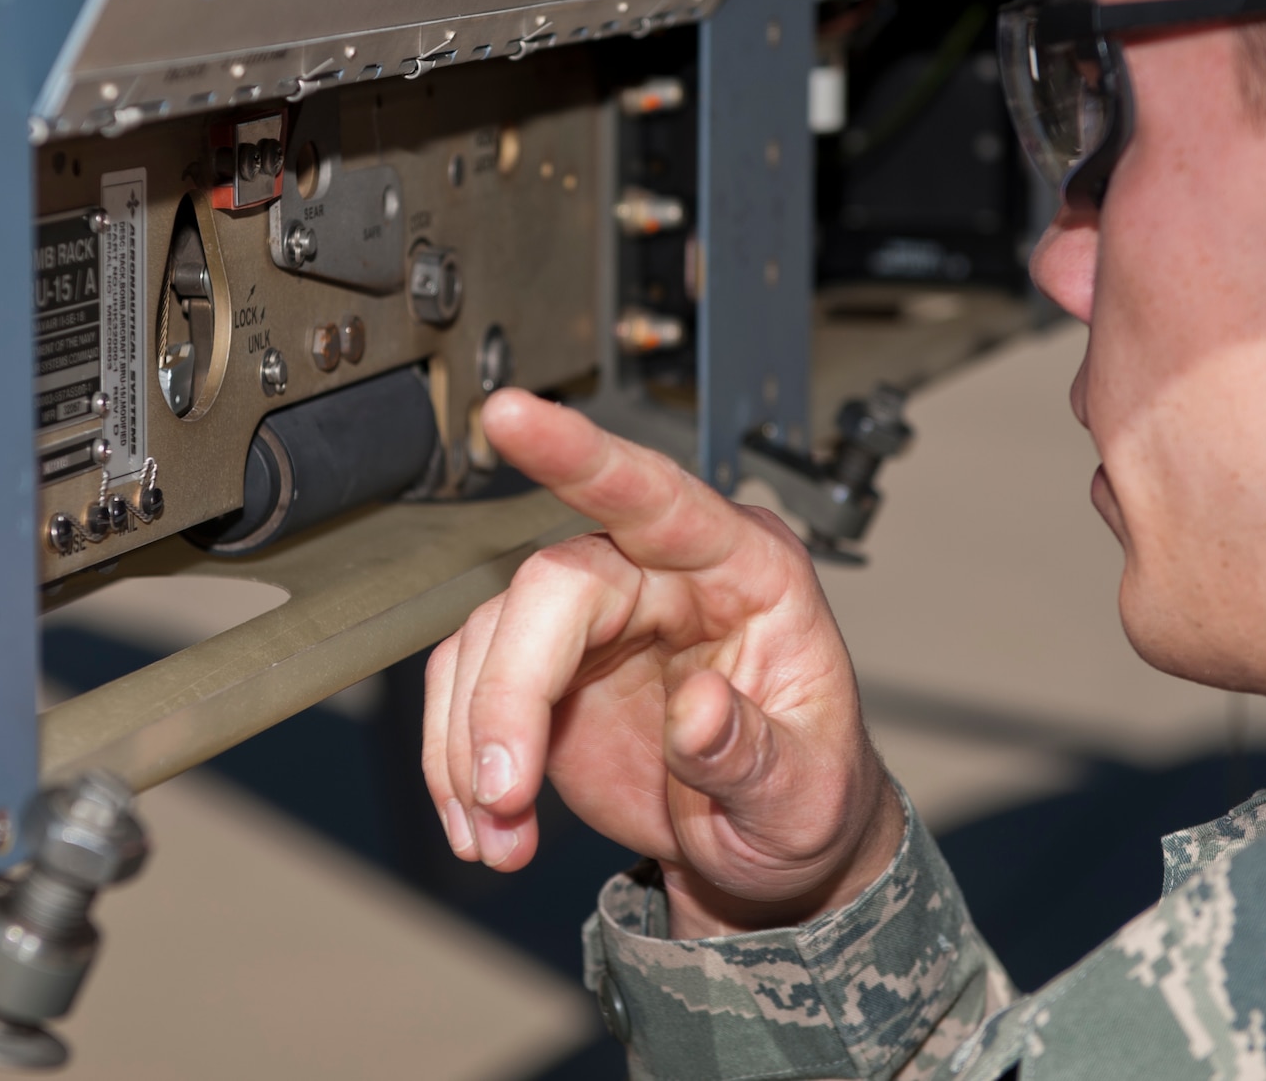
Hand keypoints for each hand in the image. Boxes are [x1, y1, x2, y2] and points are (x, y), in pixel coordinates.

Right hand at [422, 390, 903, 937]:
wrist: (769, 851)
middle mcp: (664, 574)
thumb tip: (699, 712)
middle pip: (554, 586)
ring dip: (474, 746)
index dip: (582, 454)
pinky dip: (456, 762)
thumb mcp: (808, 795)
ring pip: (492, 639)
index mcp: (747, 571)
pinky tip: (484, 826)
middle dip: (510, 692)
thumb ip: (755, 756)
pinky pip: (468, 690)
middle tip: (504, 793)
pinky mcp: (545, 669)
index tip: (512, 415)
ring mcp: (598, 618)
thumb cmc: (808, 797)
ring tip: (499, 838)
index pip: (659, 496)